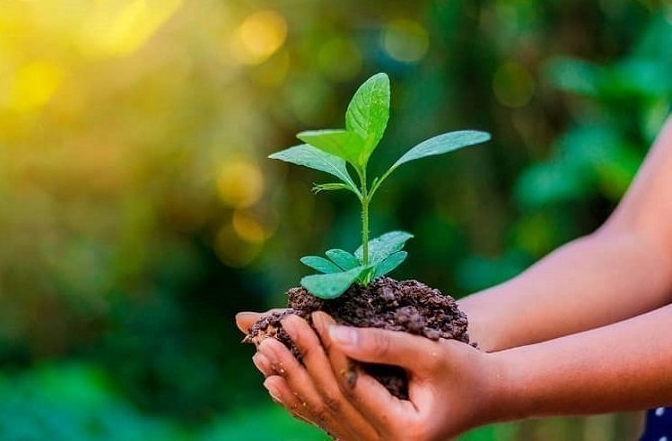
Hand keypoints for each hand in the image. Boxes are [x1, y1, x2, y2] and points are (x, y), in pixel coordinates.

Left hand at [236, 310, 508, 440]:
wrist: (484, 395)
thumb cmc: (465, 370)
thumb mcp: (431, 352)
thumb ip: (384, 345)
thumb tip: (334, 333)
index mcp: (403, 432)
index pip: (352, 388)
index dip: (327, 351)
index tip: (308, 316)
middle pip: (330, 402)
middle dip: (299, 364)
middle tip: (270, 333)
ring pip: (322, 413)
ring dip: (290, 381)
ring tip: (260, 353)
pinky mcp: (366, 436)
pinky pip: (327, 419)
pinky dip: (298, 398)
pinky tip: (273, 382)